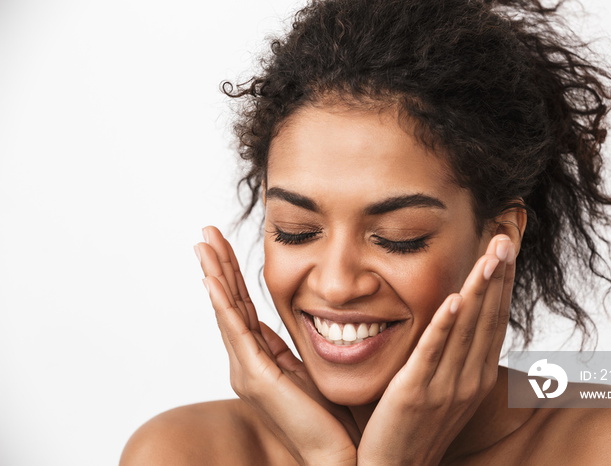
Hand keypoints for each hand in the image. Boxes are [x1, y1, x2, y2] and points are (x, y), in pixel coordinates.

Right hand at [195, 226, 358, 465]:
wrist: (339, 454)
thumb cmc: (331, 416)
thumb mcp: (311, 366)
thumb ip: (295, 345)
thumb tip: (296, 318)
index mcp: (262, 358)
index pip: (242, 307)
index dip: (233, 275)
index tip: (223, 245)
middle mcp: (248, 362)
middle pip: (228, 305)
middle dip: (217, 266)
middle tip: (205, 233)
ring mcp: (249, 370)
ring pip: (227, 312)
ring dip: (215, 275)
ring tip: (204, 245)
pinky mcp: (257, 378)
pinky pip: (237, 332)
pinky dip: (224, 304)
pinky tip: (213, 280)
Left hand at [357, 235, 515, 465]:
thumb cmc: (417, 427)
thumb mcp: (447, 391)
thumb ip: (454, 356)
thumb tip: (458, 319)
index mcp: (478, 377)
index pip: (495, 321)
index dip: (502, 284)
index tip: (507, 250)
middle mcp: (470, 380)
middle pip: (488, 318)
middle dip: (498, 277)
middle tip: (506, 238)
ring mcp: (445, 387)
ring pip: (467, 329)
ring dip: (479, 289)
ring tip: (490, 255)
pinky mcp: (415, 393)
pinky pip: (432, 353)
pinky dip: (443, 326)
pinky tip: (452, 299)